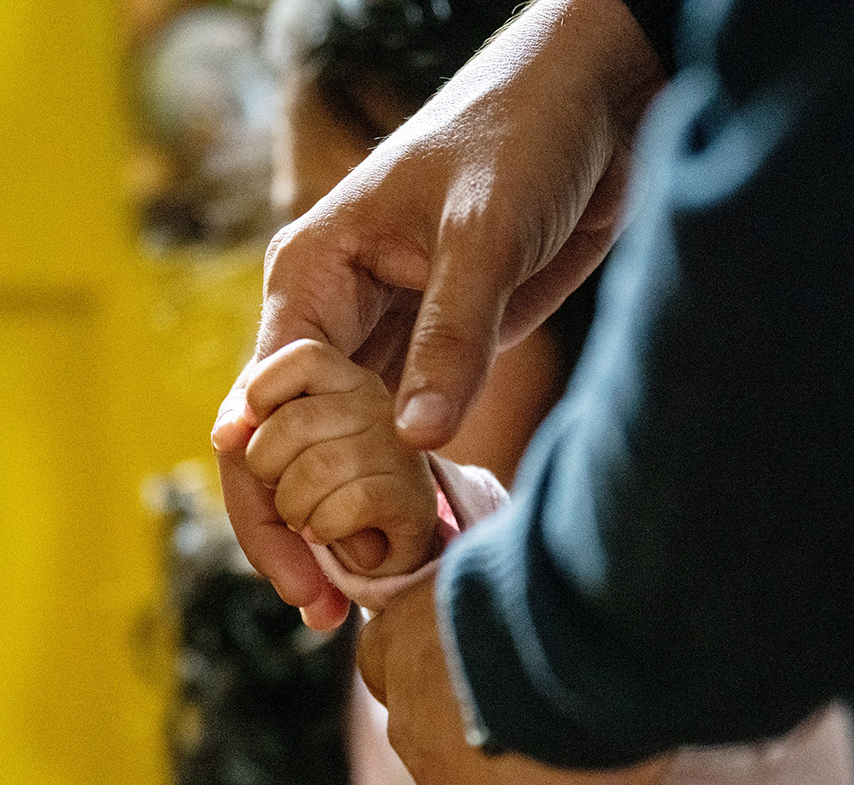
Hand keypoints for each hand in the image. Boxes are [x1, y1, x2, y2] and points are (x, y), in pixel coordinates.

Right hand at [214, 0, 662, 613]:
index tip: (306, 573)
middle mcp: (332, 315)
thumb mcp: (480, 233)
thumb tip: (414, 444)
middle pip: (286, 442)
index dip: (270, 497)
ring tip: (362, 598)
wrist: (592, 105)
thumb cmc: (520, 134)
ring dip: (347, 519)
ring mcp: (383, 341)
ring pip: (340, 448)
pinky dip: (399, 490)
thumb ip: (449, 337)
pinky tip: (412, 541)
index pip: (261, 406)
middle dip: (296, 525)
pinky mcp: (434, 356)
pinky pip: (397, 436)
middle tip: (327, 609)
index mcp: (310, 277)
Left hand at [357, 579, 671, 784]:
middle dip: (483, 740)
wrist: (559, 629)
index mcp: (400, 646)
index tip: (460, 667)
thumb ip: (490, 564)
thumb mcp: (494, 550)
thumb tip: (516, 542)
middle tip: (555, 726)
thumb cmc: (534, 571)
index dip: (423, 668)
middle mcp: (414, 728)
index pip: (389, 665)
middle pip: (437, 744)